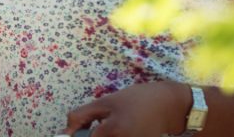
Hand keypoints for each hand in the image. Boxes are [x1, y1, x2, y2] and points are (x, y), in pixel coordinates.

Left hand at [63, 81, 192, 136]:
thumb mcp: (105, 102)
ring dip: (102, 135)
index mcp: (112, 131)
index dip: (76, 136)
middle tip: (93, 127)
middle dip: (91, 135)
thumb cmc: (135, 100)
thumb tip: (65, 132)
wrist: (168, 105)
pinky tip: (118, 131)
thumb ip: (81, 116)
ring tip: (109, 127)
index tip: (74, 132)